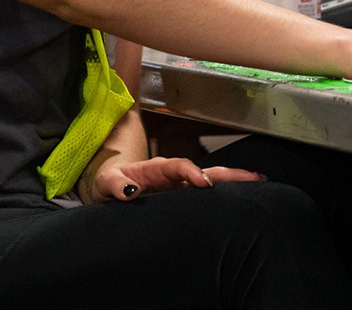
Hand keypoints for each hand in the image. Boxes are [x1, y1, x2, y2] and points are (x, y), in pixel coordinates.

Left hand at [83, 156, 264, 202]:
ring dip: (234, 182)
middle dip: (227, 174)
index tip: (203, 182)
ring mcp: (182, 188)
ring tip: (259, 183)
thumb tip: (128, 191)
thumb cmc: (110, 185)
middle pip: (203, 171)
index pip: (176, 166)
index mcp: (155, 169)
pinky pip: (210, 198)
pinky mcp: (186, 200)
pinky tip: (248, 200)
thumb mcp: (106, 184)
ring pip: (212, 181)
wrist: (110, 191)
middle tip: (252, 178)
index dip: (189, 172)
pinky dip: (228, 197)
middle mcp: (173, 176)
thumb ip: (115, 185)